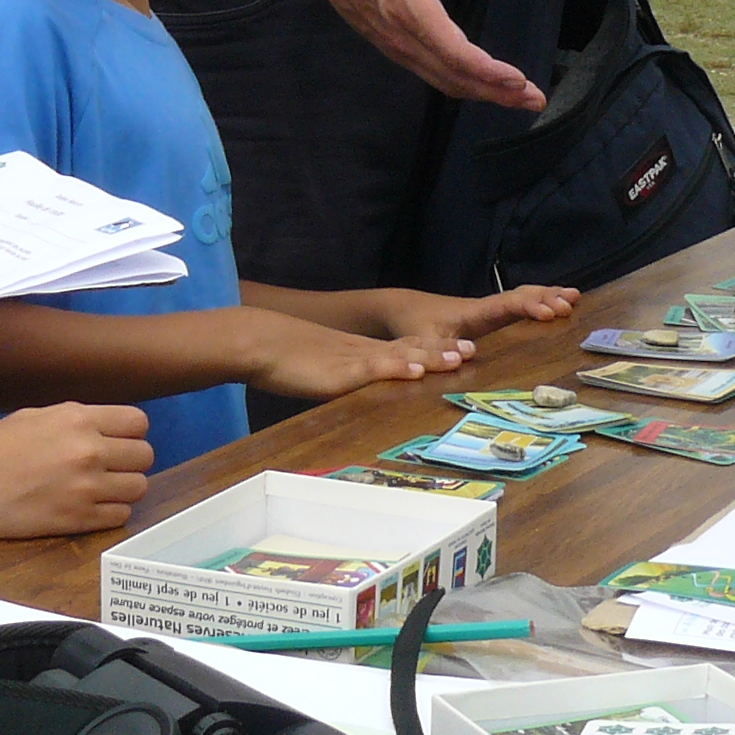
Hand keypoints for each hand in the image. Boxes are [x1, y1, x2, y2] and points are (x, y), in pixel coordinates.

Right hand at [0, 403, 154, 539]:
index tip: (118, 442)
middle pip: (145, 455)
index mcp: (78, 418)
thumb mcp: (35, 416)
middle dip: (131, 461)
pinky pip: (121, 516)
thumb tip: (104, 428)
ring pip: (138, 487)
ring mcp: (86, 488)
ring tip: (103, 489)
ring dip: (124, 488)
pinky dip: (112, 512)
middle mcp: (89, 450)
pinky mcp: (78, 520)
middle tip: (111, 467)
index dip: (131, 433)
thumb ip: (76, 420)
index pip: (138, 423)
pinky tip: (92, 507)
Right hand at [239, 307, 465, 399]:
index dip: (432, 350)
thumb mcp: (320, 371)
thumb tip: (350, 392)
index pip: (403, 350)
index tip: (459, 350)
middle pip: (410, 350)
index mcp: (359, 353)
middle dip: (443, 352)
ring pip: (401, 357)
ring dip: (432, 358)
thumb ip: (339, 380)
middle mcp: (363, 353)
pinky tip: (417, 371)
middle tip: (475, 351)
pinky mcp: (341, 371)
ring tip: (460, 357)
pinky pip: (375, 369)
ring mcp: (354, 360)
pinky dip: (398, 369)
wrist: (259, 341)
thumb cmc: (282, 359)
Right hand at [301, 0, 543, 109]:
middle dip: (496, 93)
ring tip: (516, 98)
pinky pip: (433, 76)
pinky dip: (462, 85)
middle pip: (455, 78)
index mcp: (412, 11)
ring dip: (482, 93)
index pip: (454, 53)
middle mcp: (405, 39)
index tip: (517, 79)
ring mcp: (398, 49)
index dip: (487, 71)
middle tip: (534, 100)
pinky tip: (482, 84)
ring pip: (444, 82)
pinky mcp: (395, 50)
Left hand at [361, 284, 579, 353]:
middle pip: (520, 296)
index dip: (529, 307)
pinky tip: (555, 304)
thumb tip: (469, 355)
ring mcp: (488, 310)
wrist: (402, 309)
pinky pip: (518, 306)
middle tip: (572, 301)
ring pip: (522, 297)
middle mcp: (485, 307)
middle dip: (546, 297)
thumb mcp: (421, 340)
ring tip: (575, 296)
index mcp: (474, 313)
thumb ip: (440, 349)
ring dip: (547, 295)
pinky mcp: (489, 316)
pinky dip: (538, 301)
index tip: (550, 311)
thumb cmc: (413, 325)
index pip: (506, 306)